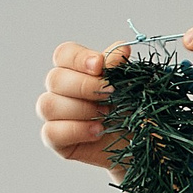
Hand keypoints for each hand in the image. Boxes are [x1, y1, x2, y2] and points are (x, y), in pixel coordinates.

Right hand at [35, 41, 129, 170]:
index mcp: (76, 70)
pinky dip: (75, 130)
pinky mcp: (56, 140)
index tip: (99, 65)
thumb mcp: (131, 87)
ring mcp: (55, 115)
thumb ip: (120, 68)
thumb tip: (121, 48)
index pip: (64, 54)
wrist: (144, 144)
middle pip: (54, 79)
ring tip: (106, 116)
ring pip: (48, 105)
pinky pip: (50, 132)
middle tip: (111, 95)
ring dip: (80, 109)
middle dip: (84, 86)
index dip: (79, 59)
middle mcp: (60, 90)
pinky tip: (97, 132)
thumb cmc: (135, 111)